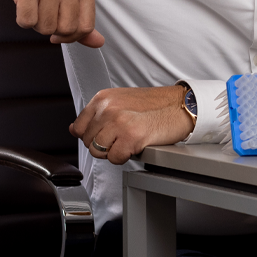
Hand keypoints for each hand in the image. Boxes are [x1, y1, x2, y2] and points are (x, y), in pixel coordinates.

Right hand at [0, 0, 103, 46]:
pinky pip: (27, 21)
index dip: (71, 35)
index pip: (86, 26)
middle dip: (51, 28)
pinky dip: (21, 18)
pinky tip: (22, 3)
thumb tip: (97, 42)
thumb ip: (82, 16)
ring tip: (31, 4)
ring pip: (46, 28)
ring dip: (35, 22)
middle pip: (66, 30)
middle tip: (42, 12)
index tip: (59, 30)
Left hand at [70, 85, 193, 164]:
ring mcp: (118, 121)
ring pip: (98, 151)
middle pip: (88, 141)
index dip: (92, 137)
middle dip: (103, 146)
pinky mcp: (130, 136)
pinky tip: (135, 146)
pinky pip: (114, 158)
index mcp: (103, 98)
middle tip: (121, 139)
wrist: (180, 106)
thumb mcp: (120, 101)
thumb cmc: (154, 105)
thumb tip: (75, 130)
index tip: (105, 136)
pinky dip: (124, 157)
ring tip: (128, 142)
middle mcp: (107, 108)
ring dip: (113, 152)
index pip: (78, 127)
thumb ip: (98, 113)